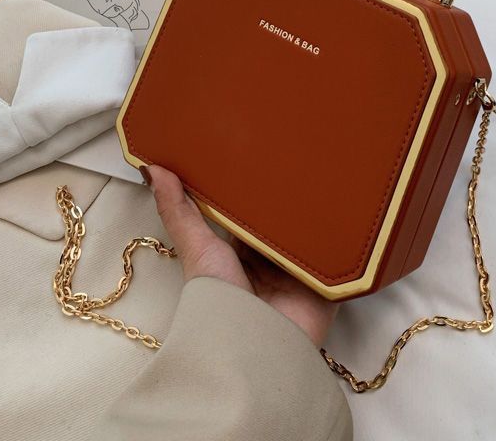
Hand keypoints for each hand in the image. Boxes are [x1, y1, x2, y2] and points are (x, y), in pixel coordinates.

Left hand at [142, 164, 336, 345]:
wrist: (253, 343)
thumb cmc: (219, 299)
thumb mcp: (197, 248)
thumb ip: (178, 210)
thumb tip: (153, 169)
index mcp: (238, 252)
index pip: (248, 211)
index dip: (250, 186)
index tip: (255, 151)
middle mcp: (269, 260)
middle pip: (281, 220)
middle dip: (286, 195)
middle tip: (293, 154)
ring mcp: (297, 271)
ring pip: (308, 231)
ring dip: (313, 212)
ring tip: (322, 172)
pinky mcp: (324, 282)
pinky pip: (334, 252)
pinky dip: (337, 235)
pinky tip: (343, 206)